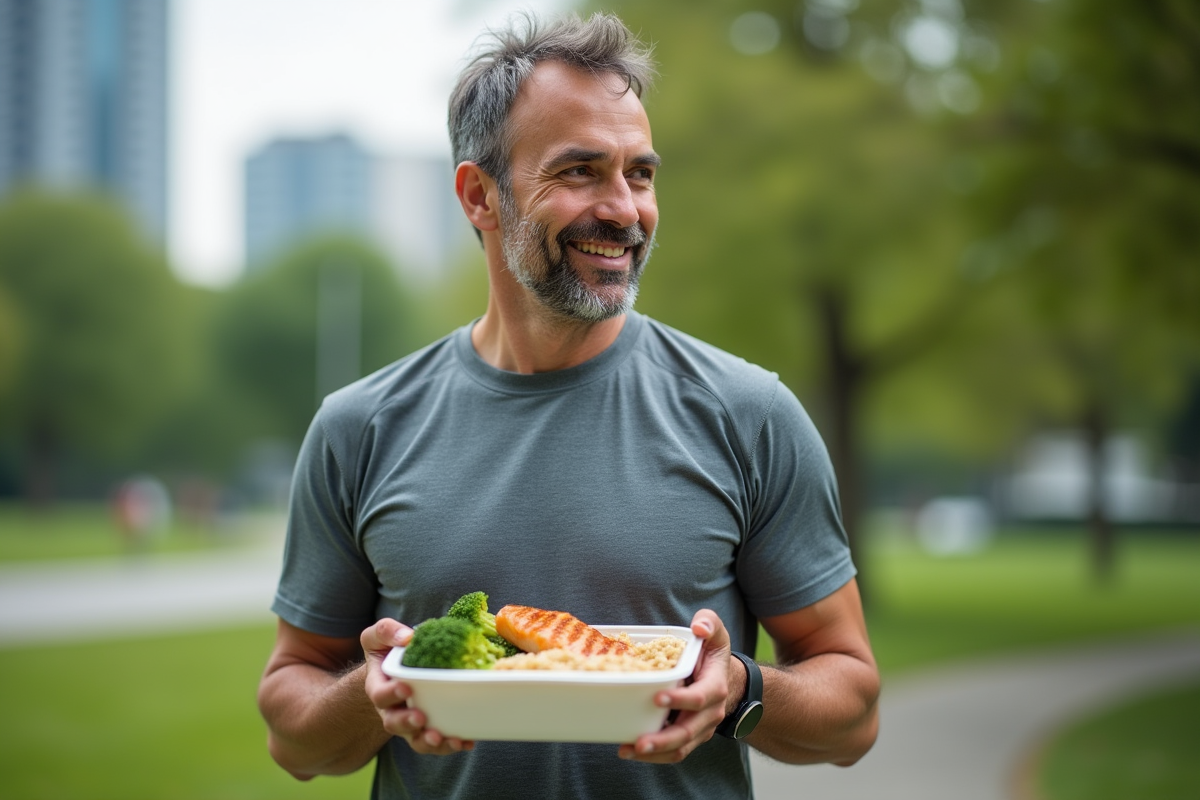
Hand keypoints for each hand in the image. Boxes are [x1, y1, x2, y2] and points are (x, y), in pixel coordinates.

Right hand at [360, 619, 475, 755]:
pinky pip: (436, 743)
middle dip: (407, 723)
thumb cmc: (389, 650)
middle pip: (393, 723)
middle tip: (420, 718)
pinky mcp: (428, 727)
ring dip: (429, 742)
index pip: (379, 694)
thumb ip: (387, 631)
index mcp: (379, 686)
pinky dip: (450, 744)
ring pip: (415, 739)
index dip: (389, 694)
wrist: (397, 668)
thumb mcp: (380, 636)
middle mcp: (392, 709)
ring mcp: (410, 721)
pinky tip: (466, 741)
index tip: (405, 687)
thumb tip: (407, 637)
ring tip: (444, 738)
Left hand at [617, 609, 732, 762]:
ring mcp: (699, 729)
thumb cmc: (712, 655)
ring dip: (654, 754)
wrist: (724, 680)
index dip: (680, 700)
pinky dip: (652, 756)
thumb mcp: (716, 633)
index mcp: (715, 687)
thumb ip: (709, 622)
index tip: (657, 698)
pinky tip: (629, 749)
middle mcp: (709, 713)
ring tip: (627, 750)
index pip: (699, 698)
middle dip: (663, 739)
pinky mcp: (688, 738)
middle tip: (639, 741)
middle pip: (687, 732)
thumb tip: (698, 627)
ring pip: (679, 748)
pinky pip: (673, 752)